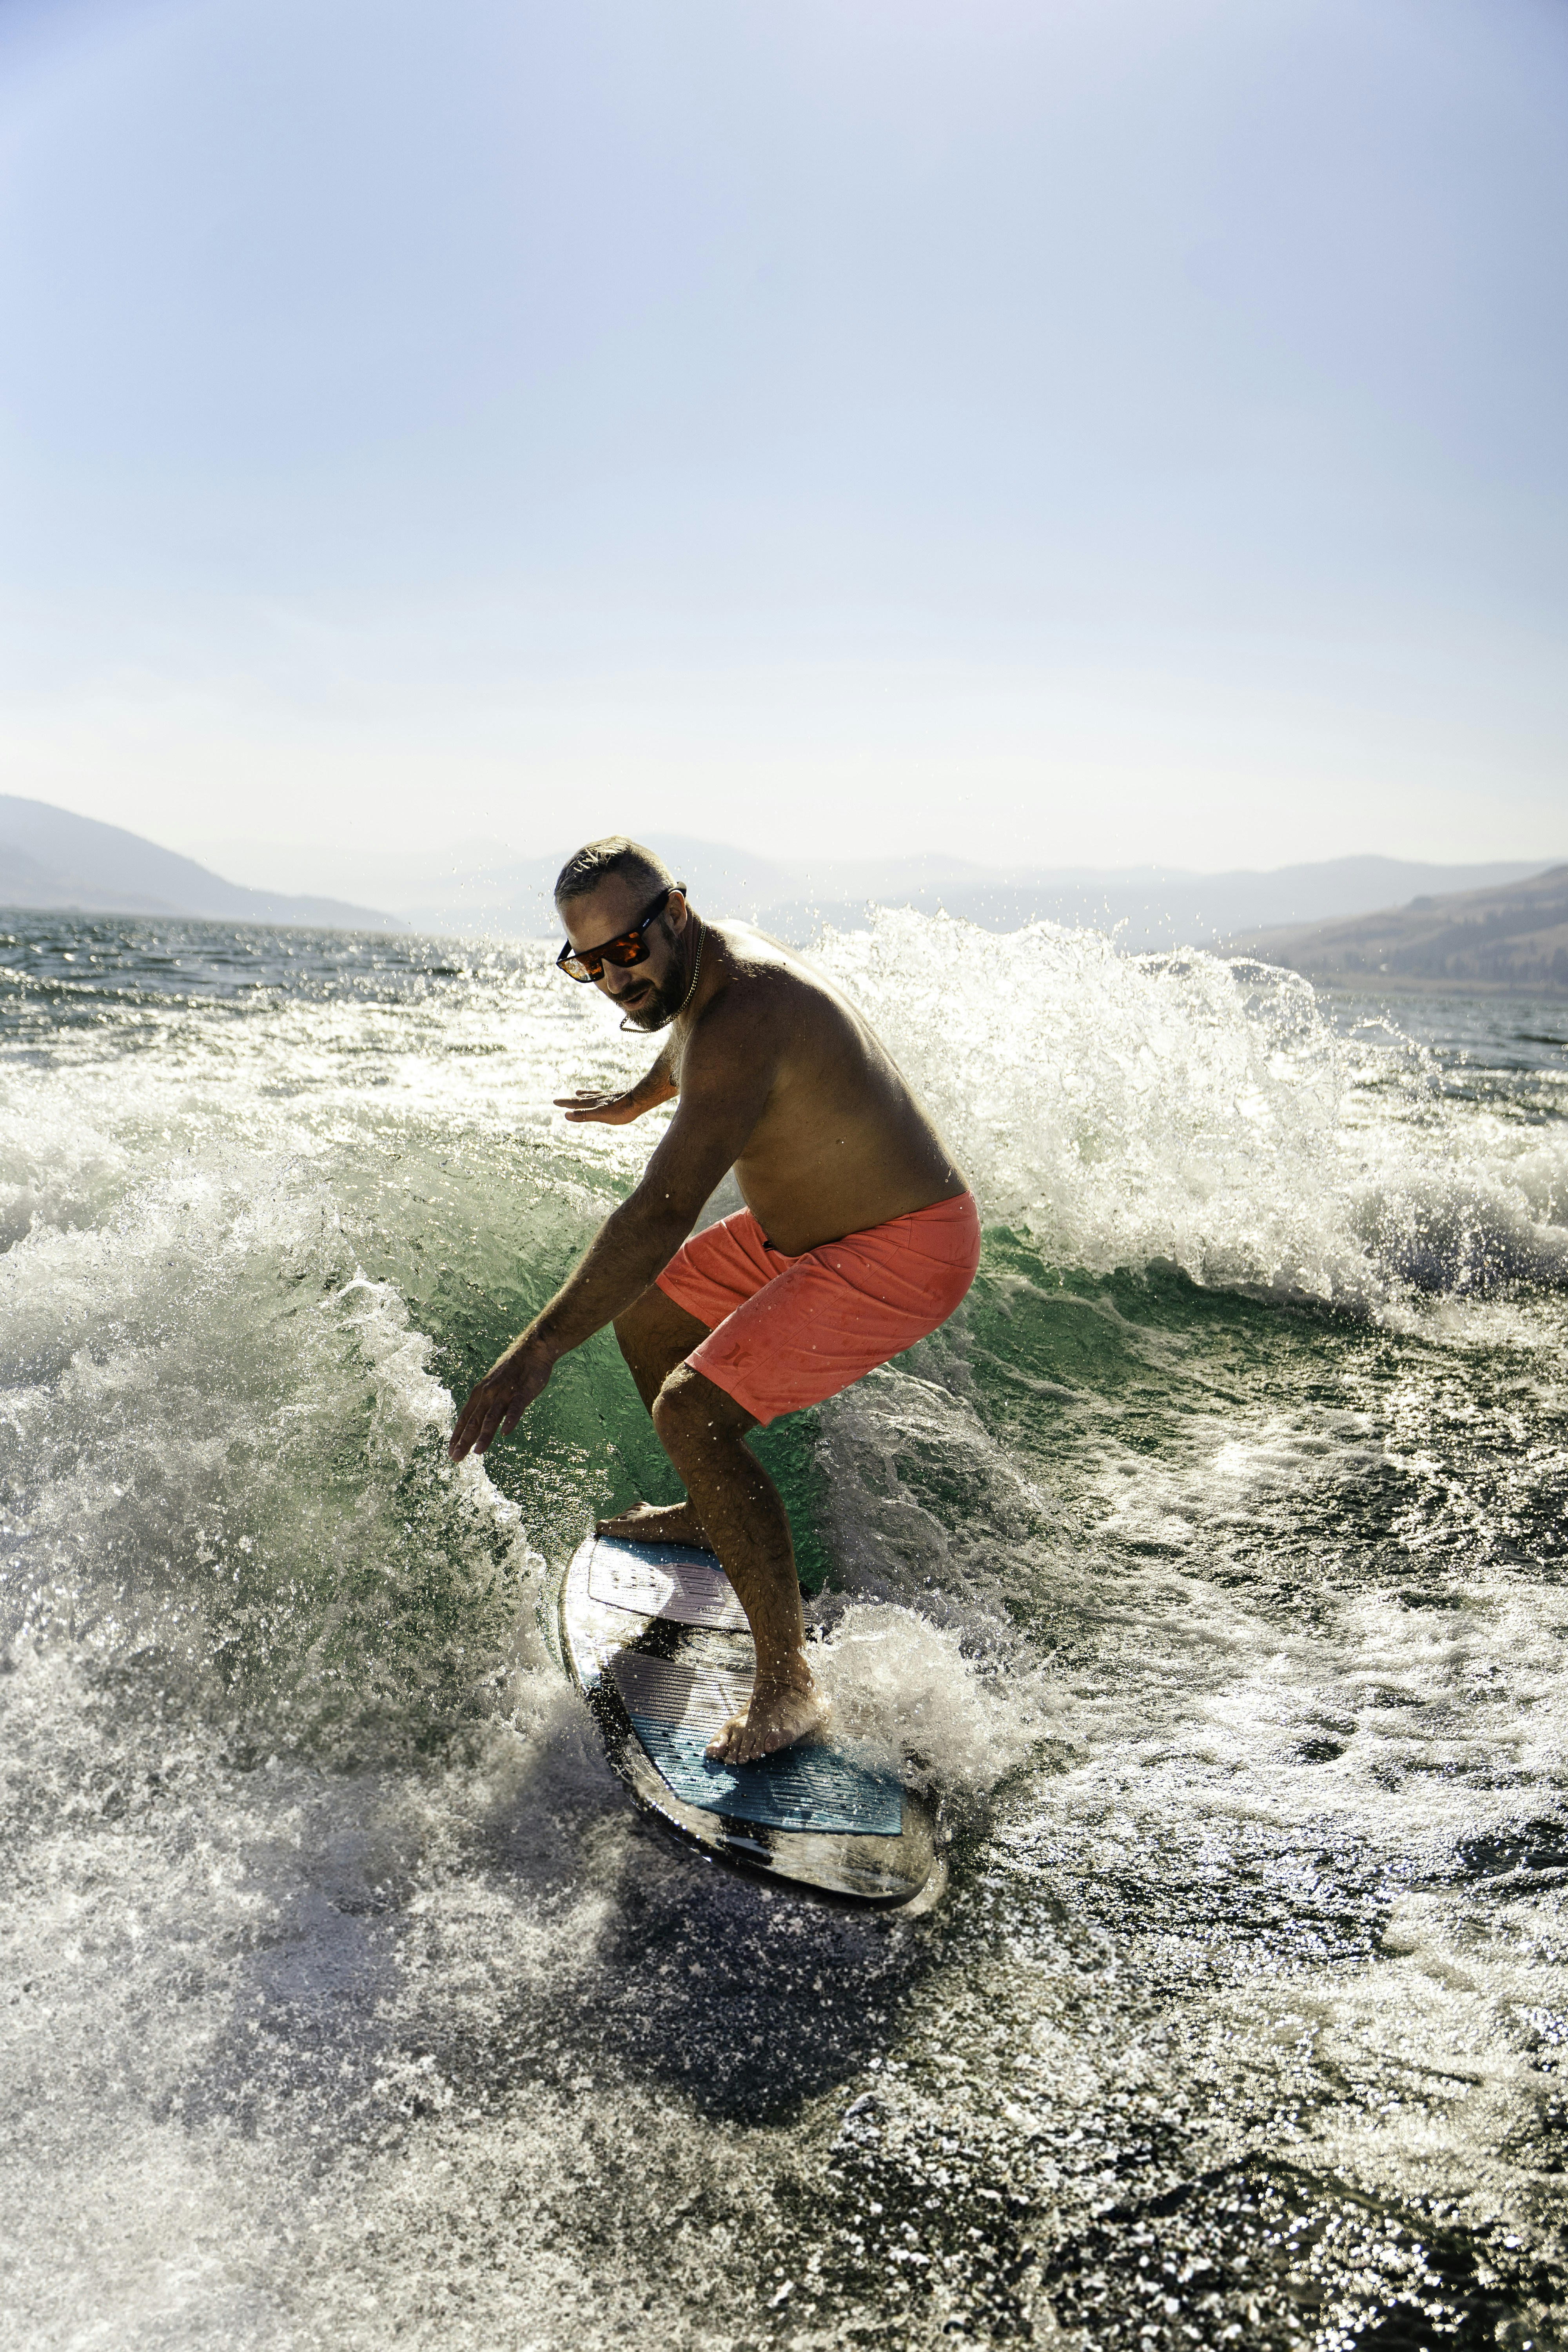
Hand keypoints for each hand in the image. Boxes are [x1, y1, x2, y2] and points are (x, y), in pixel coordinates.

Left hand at [448, 1335, 555, 1461]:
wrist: (532, 1349)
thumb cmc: (514, 1369)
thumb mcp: (495, 1385)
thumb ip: (489, 1404)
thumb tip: (480, 1422)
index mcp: (480, 1393)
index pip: (465, 1417)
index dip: (457, 1435)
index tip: (450, 1451)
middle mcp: (488, 1394)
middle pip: (474, 1420)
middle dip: (464, 1440)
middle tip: (456, 1458)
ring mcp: (504, 1393)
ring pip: (491, 1417)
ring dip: (484, 1435)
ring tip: (477, 1452)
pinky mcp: (522, 1393)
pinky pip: (515, 1408)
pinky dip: (510, 1420)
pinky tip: (506, 1433)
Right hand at [555, 1087, 649, 1125]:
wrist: (639, 1100)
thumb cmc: (621, 1110)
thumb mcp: (600, 1115)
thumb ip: (584, 1115)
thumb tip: (566, 1115)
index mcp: (593, 1103)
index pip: (576, 1104)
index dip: (565, 1104)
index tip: (555, 1101)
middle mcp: (599, 1098)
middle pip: (581, 1099)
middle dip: (570, 1101)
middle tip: (560, 1100)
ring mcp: (607, 1097)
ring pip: (592, 1096)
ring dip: (583, 1096)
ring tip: (578, 1093)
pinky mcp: (616, 1097)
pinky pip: (603, 1095)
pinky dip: (598, 1094)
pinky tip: (602, 1094)